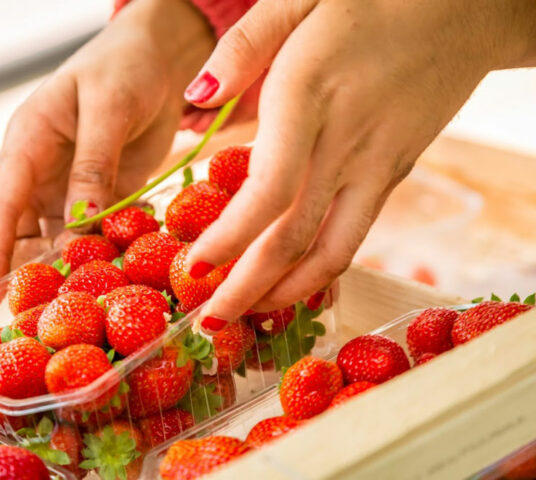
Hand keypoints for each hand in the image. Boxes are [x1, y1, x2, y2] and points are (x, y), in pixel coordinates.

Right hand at [0, 0, 213, 295]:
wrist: (159, 59)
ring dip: (65, 271)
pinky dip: (101, 257)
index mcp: (27, 142)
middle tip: (30, 318)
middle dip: (24, 273)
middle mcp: (41, 172)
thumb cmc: (124, 66)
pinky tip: (110, 281)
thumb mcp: (108, 108)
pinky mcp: (103, 196)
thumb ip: (94, 164)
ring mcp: (72, 187)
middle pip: (22, 231)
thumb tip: (82, 221)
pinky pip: (96, 234)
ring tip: (73, 309)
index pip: (0, 202)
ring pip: (58, 240)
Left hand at [184, 0, 535, 321]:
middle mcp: (346, 142)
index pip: (268, 191)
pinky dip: (322, 270)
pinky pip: (356, 235)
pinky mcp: (394, 174)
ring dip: (286, 291)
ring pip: (331, 250)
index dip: (230, 239)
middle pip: (294, 236)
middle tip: (210, 321)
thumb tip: (196, 99)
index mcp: (311, 95)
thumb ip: (242, 48)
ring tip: (247, 314)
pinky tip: (293, 283)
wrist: (468, 6)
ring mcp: (377, 165)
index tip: (194, 267)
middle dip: (247, 287)